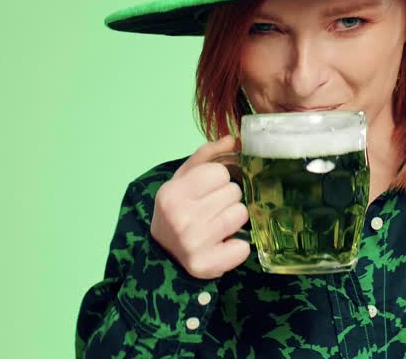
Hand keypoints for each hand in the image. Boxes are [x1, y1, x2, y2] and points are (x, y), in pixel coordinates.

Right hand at [150, 134, 251, 279]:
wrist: (162, 254)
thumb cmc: (177, 210)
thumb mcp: (182, 179)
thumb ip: (207, 156)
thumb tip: (234, 139)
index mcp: (172, 194)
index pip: (220, 172)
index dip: (218, 180)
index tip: (207, 191)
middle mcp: (181, 218)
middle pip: (234, 193)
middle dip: (227, 199)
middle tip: (212, 210)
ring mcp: (194, 243)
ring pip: (241, 215)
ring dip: (234, 220)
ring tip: (216, 225)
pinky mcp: (207, 265)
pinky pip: (243, 248)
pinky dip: (237, 247)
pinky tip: (221, 245)